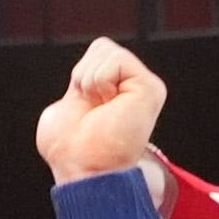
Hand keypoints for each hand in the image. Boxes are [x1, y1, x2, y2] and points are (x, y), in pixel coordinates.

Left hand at [36, 38, 166, 184]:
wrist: (83, 171)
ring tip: (100, 111)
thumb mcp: (66, 107)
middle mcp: (135, 86)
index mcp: (117, 90)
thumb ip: (79, 84)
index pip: (97, 51)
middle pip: (101, 47)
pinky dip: (99, 82)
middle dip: (83, 75)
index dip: (80, 75)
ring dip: (89, 82)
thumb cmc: (70, 150)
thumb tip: (85, 73)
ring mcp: (145, 87)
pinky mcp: (151, 88)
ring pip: (107, 51)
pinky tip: (108, 106)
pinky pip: (116, 59)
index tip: (85, 108)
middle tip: (93, 110)